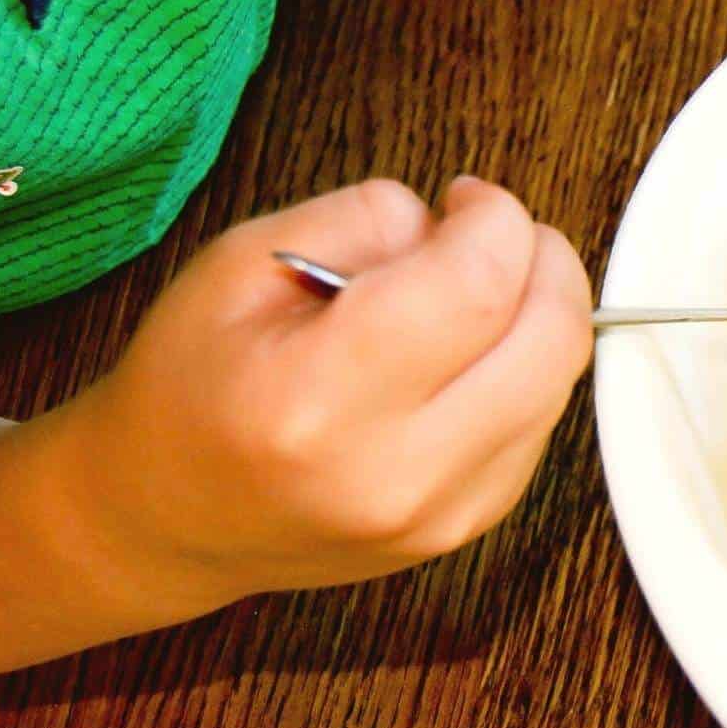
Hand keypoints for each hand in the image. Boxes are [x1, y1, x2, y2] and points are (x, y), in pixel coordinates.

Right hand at [0, 177, 592, 671]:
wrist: (166, 521)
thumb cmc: (189, 387)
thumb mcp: (239, 265)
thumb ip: (360, 221)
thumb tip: (457, 223)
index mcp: (321, 402)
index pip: (478, 286)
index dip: (496, 219)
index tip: (466, 200)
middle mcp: (397, 474)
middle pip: (552, 339)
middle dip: (543, 260)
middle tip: (493, 234)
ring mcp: (442, 514)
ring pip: (560, 380)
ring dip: (536, 315)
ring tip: (465, 294)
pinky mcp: (471, 528)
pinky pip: (543, 422)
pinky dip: (523, 371)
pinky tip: (462, 357)